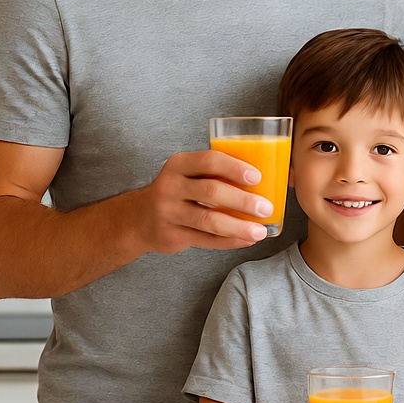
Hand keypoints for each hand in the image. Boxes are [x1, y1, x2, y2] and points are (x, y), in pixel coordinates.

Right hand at [126, 149, 273, 254]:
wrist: (138, 219)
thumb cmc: (177, 191)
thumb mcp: (187, 174)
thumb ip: (214, 173)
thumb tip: (264, 179)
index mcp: (179, 164)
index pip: (209, 161)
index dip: (234, 168)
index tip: (257, 177)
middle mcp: (170, 186)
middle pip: (211, 191)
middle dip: (243, 200)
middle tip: (266, 207)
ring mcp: (168, 213)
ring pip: (209, 220)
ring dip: (238, 227)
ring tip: (260, 231)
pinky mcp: (171, 236)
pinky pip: (205, 240)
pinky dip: (229, 241)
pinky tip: (246, 240)